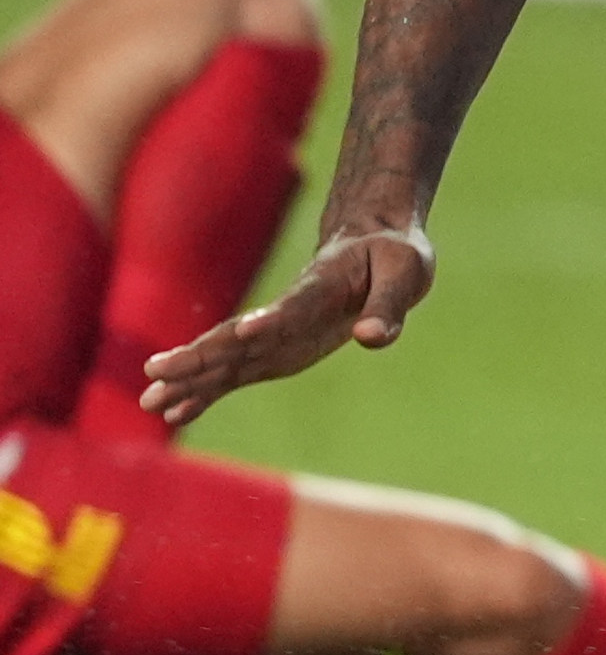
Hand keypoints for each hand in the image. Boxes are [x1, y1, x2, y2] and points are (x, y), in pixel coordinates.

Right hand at [142, 226, 432, 427]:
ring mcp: (277, 332)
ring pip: (227, 356)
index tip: (242, 333)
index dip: (268, 321)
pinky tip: (176, 412)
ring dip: (190, 379)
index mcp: (320, 288)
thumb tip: (370, 337)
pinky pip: (237, 372)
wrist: (374, 242)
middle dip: (199, 356)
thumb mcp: (405, 273)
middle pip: (237, 335)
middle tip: (156, 373)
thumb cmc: (392, 257)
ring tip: (150, 401)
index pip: (291, 308)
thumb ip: (389, 307)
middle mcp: (287, 312)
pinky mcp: (276, 349)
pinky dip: (209, 392)